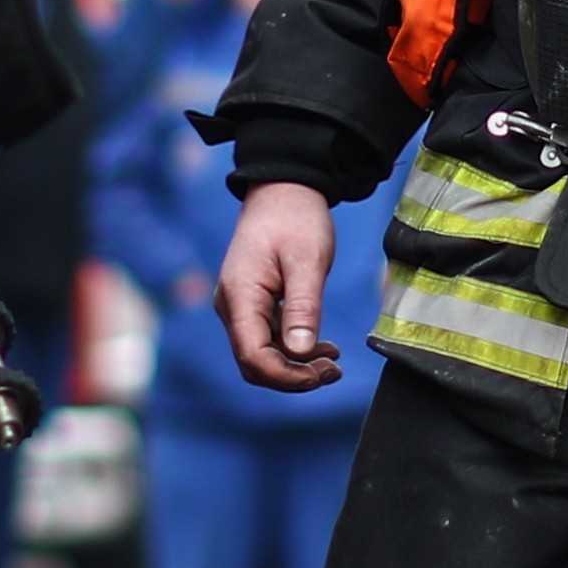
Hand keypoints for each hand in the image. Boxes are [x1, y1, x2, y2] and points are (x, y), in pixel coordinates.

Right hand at [216, 181, 342, 391]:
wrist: (282, 190)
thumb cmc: (295, 219)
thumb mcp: (307, 260)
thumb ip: (303, 307)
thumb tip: (300, 352)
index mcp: (240, 295)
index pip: (254, 356)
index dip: (287, 376)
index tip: (324, 373)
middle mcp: (232, 305)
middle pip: (254, 363)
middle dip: (293, 376)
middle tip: (334, 370)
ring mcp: (240, 306)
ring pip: (261, 355)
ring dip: (296, 366)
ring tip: (334, 361)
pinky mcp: (252, 304)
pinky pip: (267, 340)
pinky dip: (294, 350)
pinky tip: (323, 347)